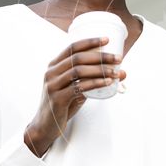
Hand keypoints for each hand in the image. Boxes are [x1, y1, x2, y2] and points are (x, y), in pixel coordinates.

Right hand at [25, 37, 125, 155]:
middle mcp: (51, 72)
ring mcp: (52, 85)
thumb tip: (120, 72)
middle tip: (118, 58)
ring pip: (78, 71)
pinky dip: (95, 83)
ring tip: (116, 72)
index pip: (72, 47)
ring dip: (100, 70)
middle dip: (100, 56)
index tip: (107, 39)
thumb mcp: (76, 88)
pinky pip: (78, 87)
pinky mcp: (57, 99)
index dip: (90, 41)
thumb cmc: (64, 104)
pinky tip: (107, 83)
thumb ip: (92, 80)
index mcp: (54, 65)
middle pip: (77, 57)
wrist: (45, 126)